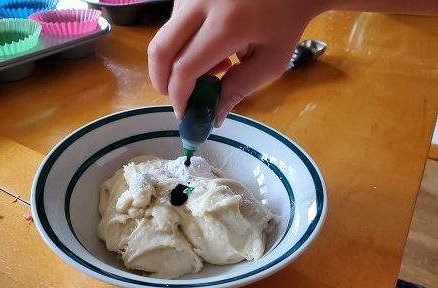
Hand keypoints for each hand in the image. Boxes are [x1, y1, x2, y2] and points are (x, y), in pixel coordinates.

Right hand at [148, 0, 327, 125]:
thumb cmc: (287, 21)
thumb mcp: (271, 61)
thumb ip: (239, 89)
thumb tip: (213, 117)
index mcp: (227, 24)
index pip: (185, 68)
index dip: (179, 97)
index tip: (185, 113)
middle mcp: (200, 3)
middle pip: (160, 51)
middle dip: (163, 82)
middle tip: (177, 98)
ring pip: (165, 38)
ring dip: (178, 62)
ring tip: (213, 66)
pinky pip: (173, 24)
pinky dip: (183, 44)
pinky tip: (210, 44)